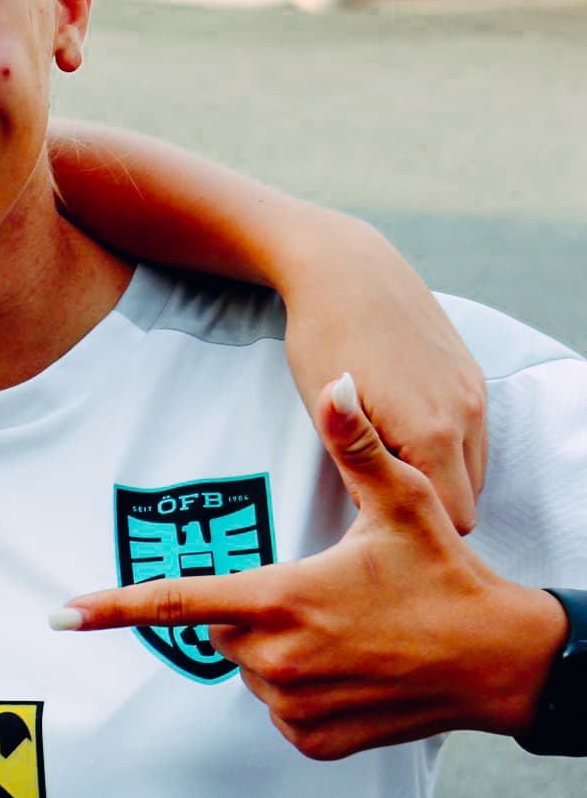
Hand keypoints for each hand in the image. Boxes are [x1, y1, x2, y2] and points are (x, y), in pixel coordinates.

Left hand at [56, 374, 565, 759]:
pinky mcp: (315, 741)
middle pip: (221, 630)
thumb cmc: (445, 578)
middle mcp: (277, 659)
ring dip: (279, 651)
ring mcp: (295, 706)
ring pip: (251, 670)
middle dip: (251, 611)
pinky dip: (301, 690)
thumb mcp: (402, 504)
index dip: (112, 607)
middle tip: (319, 594)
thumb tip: (337, 384)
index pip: (176, 602)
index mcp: (279, 600)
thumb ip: (357, 446)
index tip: (60, 616)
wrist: (502, 663)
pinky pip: (281, 709)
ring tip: (346, 633)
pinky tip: (350, 670)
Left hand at [276, 215, 485, 531]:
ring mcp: (474, 392)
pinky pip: (474, 435)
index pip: (451, 519)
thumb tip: (372, 512)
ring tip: (388, 459)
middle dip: (431, 506)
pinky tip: (403, 428)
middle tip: (379, 493)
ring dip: (441, 476)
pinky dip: (448, 447)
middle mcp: (465, 415)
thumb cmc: (322, 341)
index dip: (414, 526)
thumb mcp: (325, 414)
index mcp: (430, 433)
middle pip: (469, 500)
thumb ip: (358, 470)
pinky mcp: (473, 375)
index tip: (376, 515)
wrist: (345, 271)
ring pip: (475, 469)